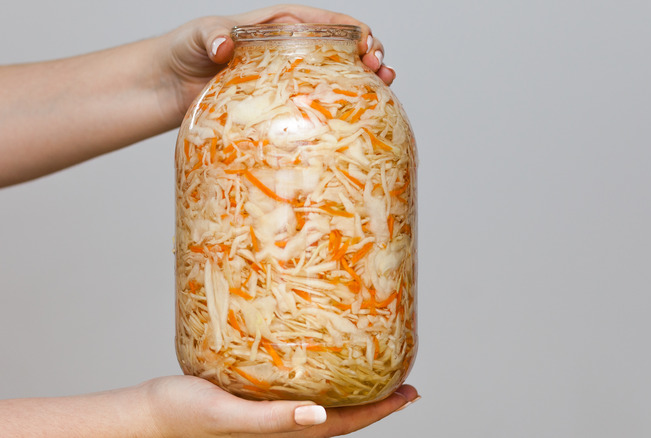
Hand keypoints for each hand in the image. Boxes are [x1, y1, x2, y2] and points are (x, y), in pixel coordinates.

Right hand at [143, 375, 418, 437]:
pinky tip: (319, 364)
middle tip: (403, 383)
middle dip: (375, 402)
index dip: (381, 410)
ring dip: (351, 392)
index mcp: (284, 434)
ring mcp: (270, 414)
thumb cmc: (183, 418)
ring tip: (372, 372)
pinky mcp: (255, 399)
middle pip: (341, 416)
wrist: (148, 416)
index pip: (345, 423)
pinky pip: (297, 392)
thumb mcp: (229, 416)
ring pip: (323, 405)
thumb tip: (319, 416)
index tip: (411, 393)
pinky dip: (319, 382)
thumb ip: (272, 419)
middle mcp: (283, 426)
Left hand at [158, 5, 395, 120]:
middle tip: (381, 66)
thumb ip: (212, 36)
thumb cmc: (184, 53)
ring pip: (336, 73)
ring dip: (365, 78)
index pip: (324, 21)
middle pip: (340, 46)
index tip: (364, 42)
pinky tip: (359, 115)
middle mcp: (290, 50)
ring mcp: (290, 78)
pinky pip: (318, 102)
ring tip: (386, 84)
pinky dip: (341, 105)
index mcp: (278, 26)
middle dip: (368, 52)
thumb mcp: (198, 37)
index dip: (351, 28)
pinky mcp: (284, 104)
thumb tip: (224, 44)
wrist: (169, 88)